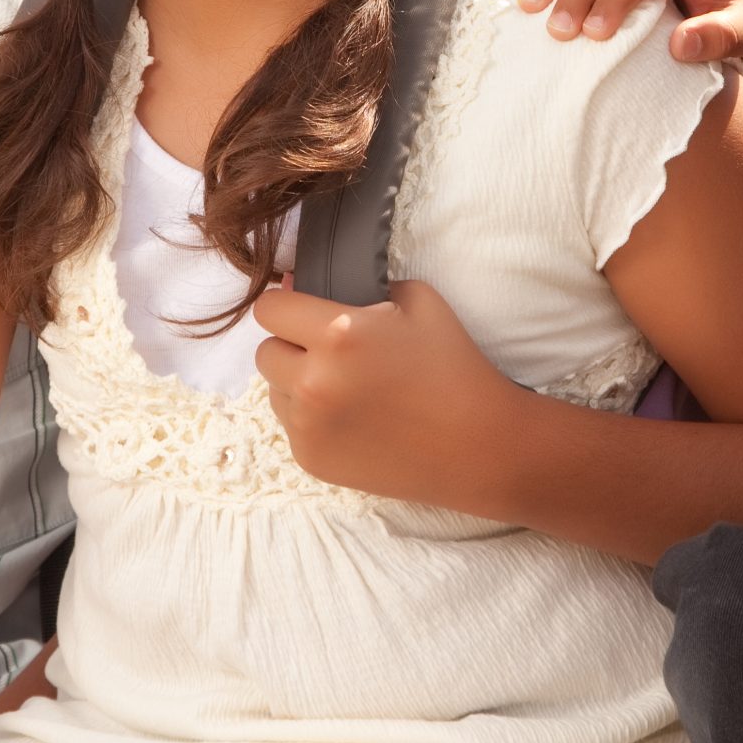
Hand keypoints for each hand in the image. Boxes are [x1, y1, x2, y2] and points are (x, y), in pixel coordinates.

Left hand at [252, 280, 517, 509]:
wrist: (477, 445)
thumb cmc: (453, 367)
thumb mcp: (418, 299)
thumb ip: (359, 283)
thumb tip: (302, 283)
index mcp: (338, 333)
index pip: (270, 309)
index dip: (286, 303)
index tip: (302, 308)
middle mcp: (313, 381)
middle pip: (265, 352)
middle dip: (291, 345)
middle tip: (330, 350)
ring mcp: (308, 426)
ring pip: (274, 390)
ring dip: (297, 382)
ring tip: (345, 386)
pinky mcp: (312, 459)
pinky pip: (290, 426)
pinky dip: (311, 418)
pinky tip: (353, 417)